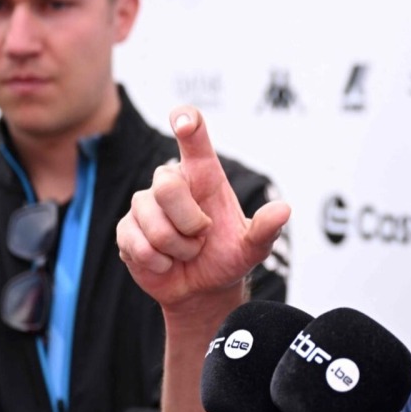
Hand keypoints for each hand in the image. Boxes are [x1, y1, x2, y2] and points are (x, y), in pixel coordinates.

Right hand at [117, 107, 290, 315]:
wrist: (202, 289)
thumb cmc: (226, 257)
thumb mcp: (252, 247)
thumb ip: (265, 229)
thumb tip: (284, 210)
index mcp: (203, 175)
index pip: (194, 137)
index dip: (187, 122)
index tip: (184, 122)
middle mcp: (171, 183)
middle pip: (167, 186)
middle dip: (190, 223)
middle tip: (201, 237)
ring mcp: (145, 205)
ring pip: (153, 223)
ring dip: (178, 249)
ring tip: (186, 252)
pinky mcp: (126, 229)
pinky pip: (138, 245)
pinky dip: (159, 262)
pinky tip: (166, 262)